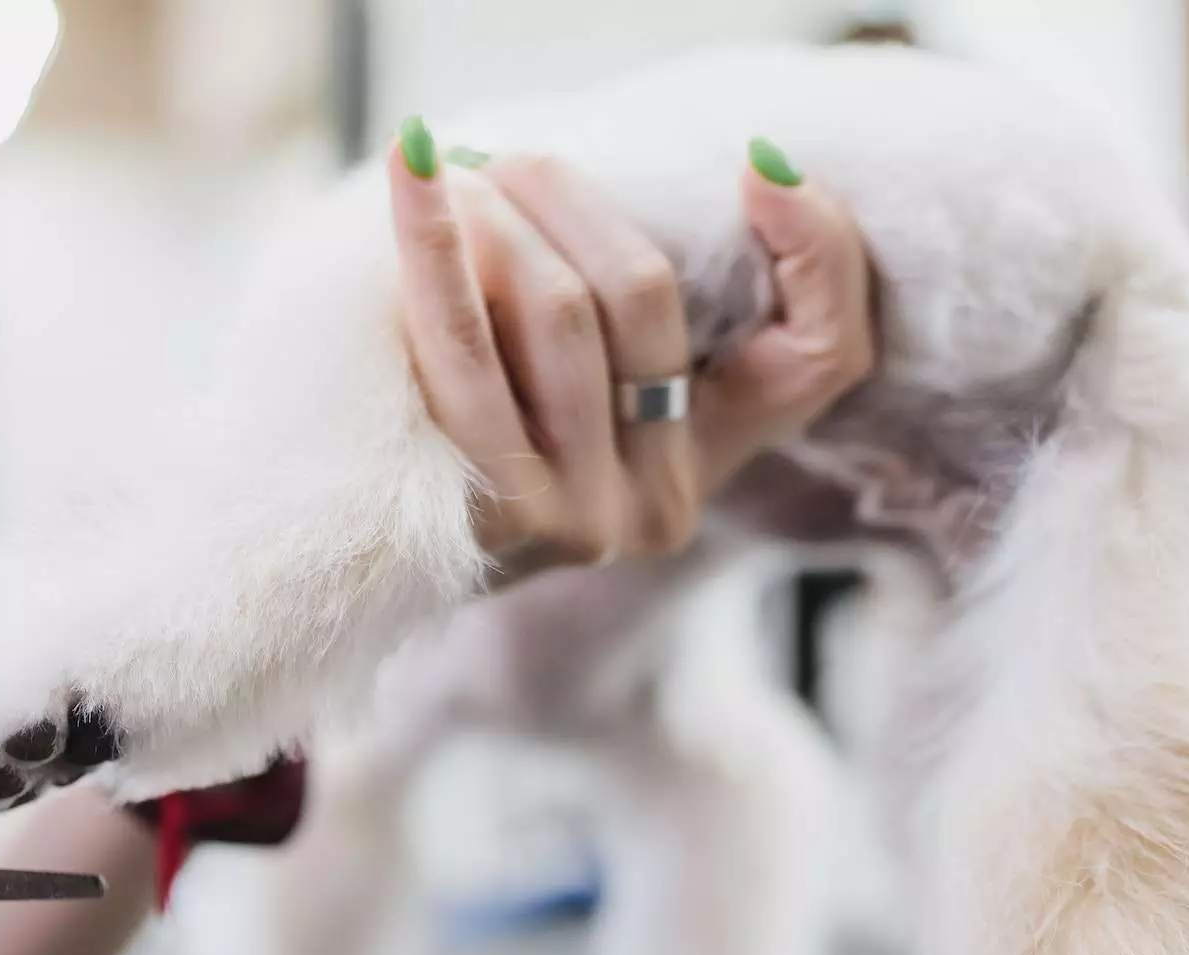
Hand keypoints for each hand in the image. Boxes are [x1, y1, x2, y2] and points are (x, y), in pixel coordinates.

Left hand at [389, 120, 872, 574]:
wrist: (367, 561)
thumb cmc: (474, 443)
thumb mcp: (581, 387)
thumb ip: (639, 306)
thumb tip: (739, 168)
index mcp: (707, 465)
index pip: (821, 359)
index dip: (816, 250)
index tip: (759, 164)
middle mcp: (660, 504)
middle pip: (642, 299)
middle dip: (569, 200)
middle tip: (502, 159)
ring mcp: (588, 520)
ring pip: (560, 310)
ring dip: (498, 216)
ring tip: (447, 176)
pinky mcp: (502, 517)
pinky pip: (465, 347)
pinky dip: (435, 248)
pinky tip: (412, 182)